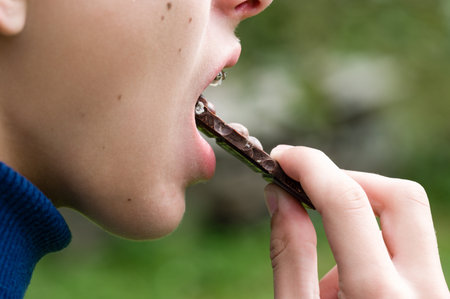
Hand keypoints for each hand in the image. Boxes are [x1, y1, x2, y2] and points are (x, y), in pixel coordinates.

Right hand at [264, 145, 448, 297]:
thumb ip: (289, 256)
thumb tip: (280, 196)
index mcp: (378, 295)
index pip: (347, 202)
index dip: (310, 167)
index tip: (284, 158)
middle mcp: (423, 289)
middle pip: (402, 196)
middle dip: (350, 179)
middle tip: (311, 192)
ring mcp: (437, 291)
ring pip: (407, 221)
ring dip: (360, 220)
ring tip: (328, 268)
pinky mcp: (435, 292)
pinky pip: (408, 249)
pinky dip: (371, 248)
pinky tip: (350, 288)